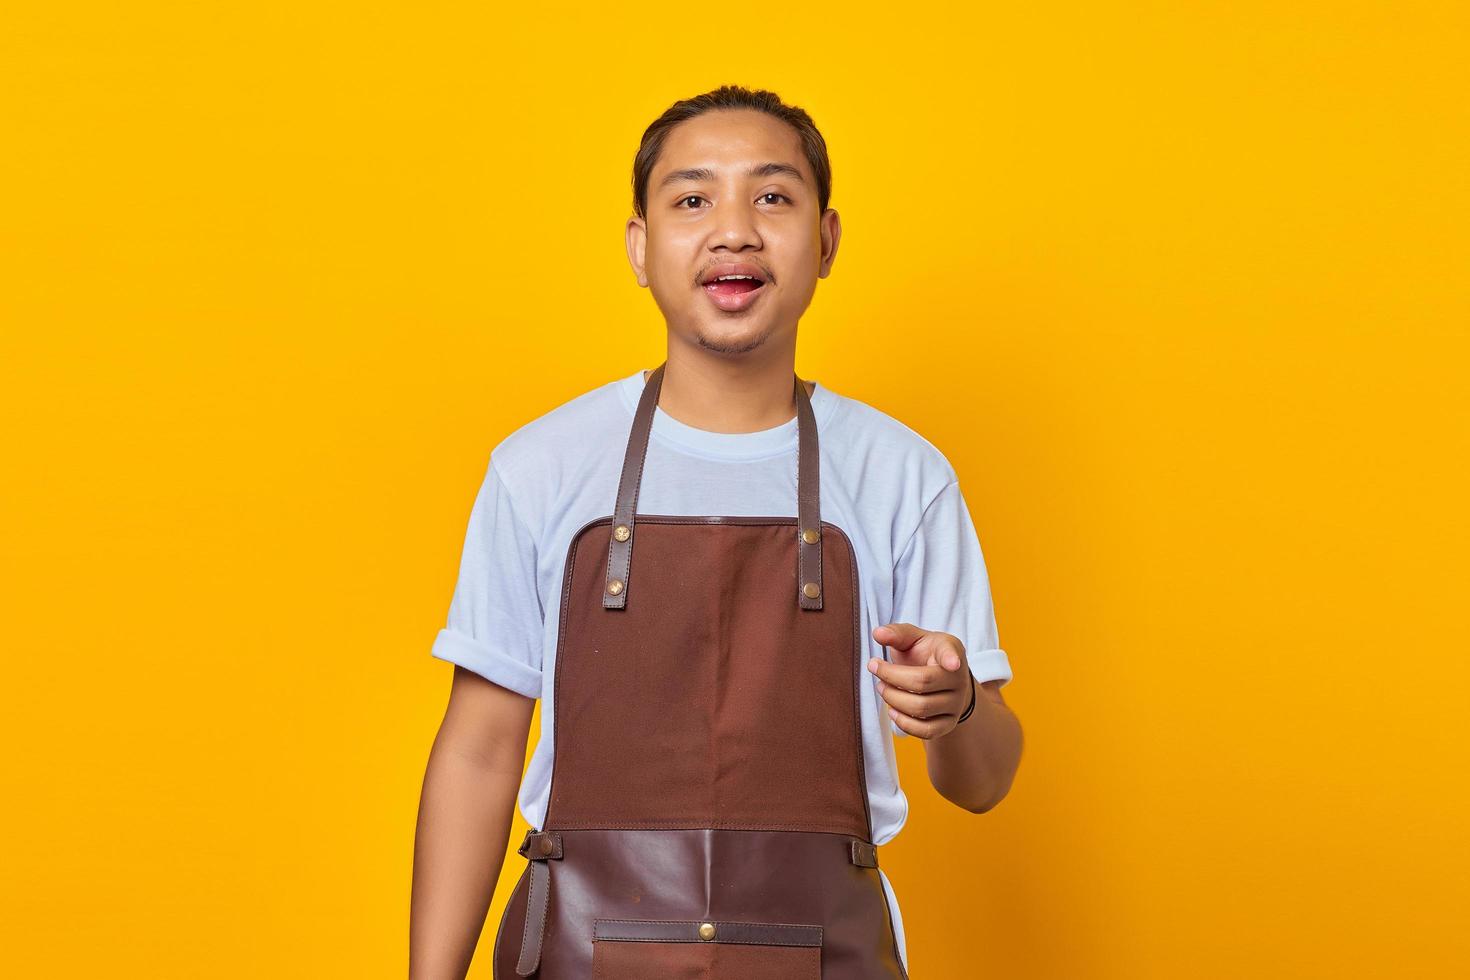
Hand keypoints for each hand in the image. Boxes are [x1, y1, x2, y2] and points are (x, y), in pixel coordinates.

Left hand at [868, 622, 971, 738]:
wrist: (942, 678)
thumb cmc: (925, 654)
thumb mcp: (913, 638)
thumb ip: (897, 633)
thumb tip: (878, 633)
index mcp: (950, 650)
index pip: (950, 654)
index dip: (951, 659)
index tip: (952, 663)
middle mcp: (958, 678)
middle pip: (922, 683)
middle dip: (891, 677)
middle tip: (875, 669)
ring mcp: (955, 703)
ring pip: (921, 708)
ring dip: (893, 699)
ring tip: (882, 688)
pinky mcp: (948, 723)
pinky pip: (926, 731)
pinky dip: (904, 723)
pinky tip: (892, 710)